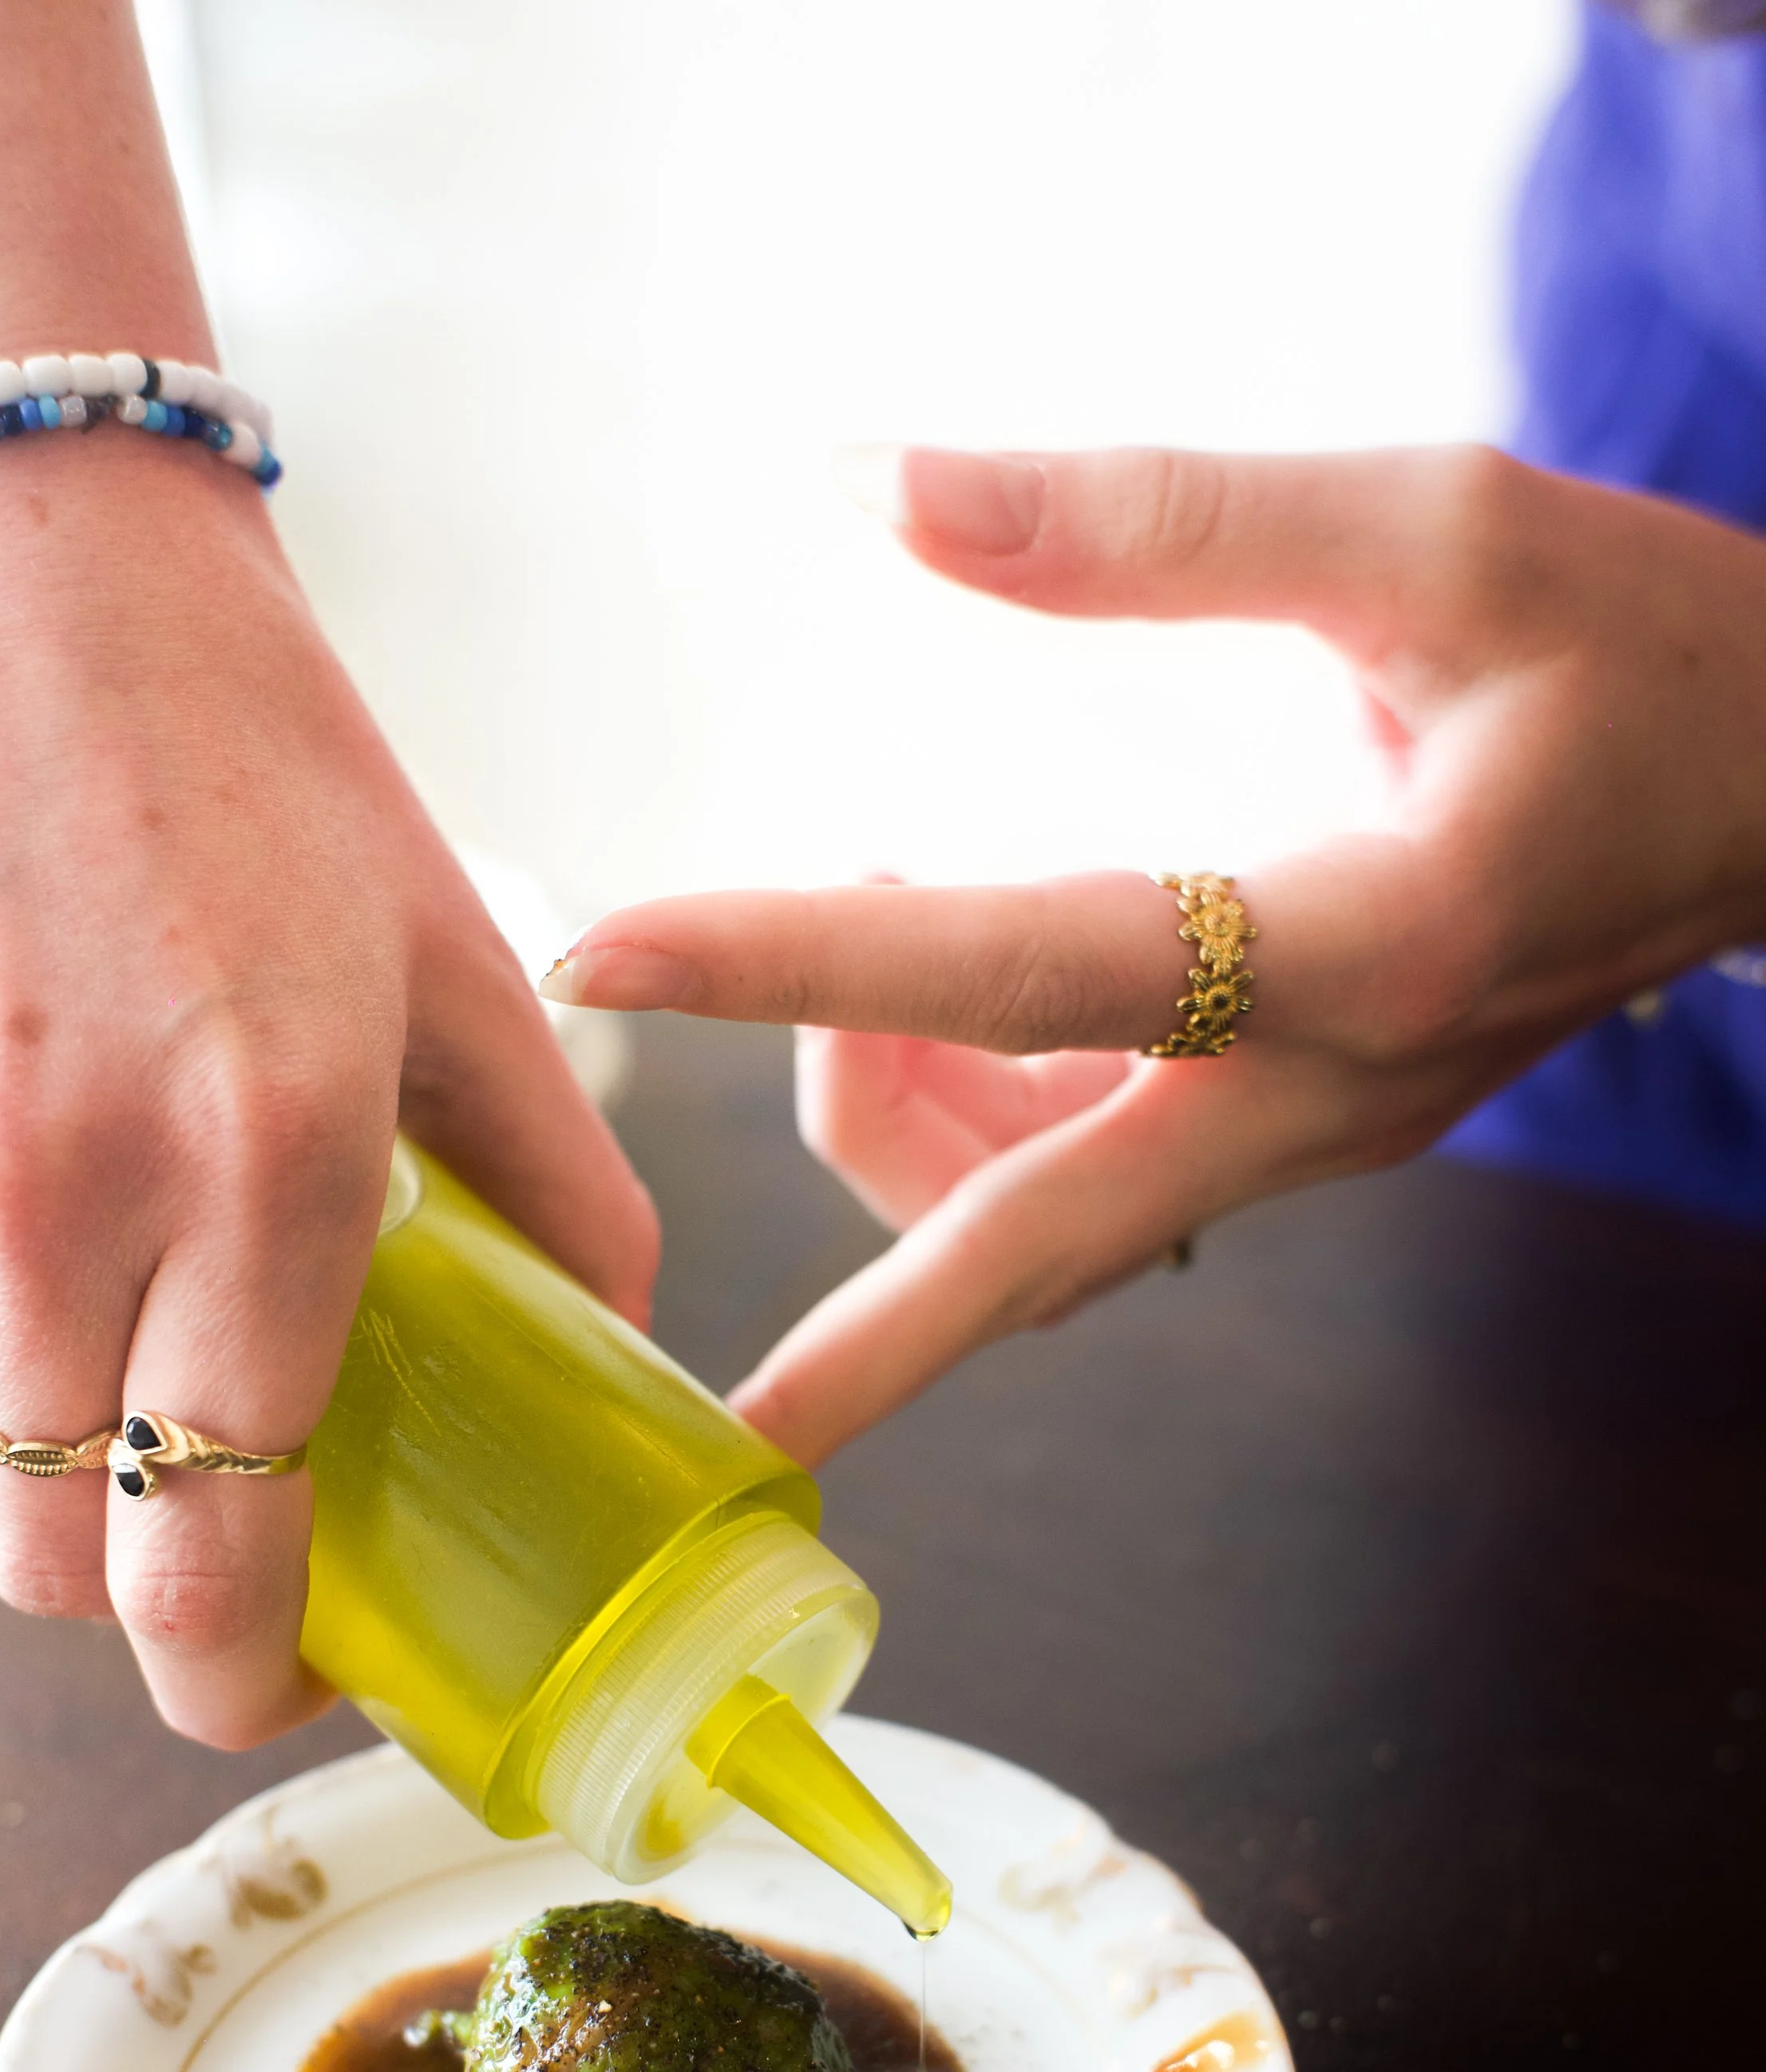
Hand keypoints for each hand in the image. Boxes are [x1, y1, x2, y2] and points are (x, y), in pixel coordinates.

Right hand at [0, 441, 656, 1745]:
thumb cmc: (254, 759)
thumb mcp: (459, 964)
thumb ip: (563, 1190)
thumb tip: (617, 1358)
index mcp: (265, 1156)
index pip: (208, 1560)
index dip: (243, 1681)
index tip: (282, 1675)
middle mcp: (51, 1189)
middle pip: (55, 1574)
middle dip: (140, 1592)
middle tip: (213, 1516)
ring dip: (35, 1495)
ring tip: (113, 1371)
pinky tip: (6, 1276)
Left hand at [548, 442, 1765, 1460]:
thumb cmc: (1651, 654)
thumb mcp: (1438, 532)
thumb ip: (1157, 519)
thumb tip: (883, 493)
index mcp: (1369, 945)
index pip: (1025, 961)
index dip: (804, 958)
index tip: (614, 956)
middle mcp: (1330, 1089)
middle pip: (1038, 1248)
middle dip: (864, 1341)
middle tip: (719, 1383)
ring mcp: (1321, 1135)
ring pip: (1051, 1226)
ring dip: (907, 1124)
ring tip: (863, 930)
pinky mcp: (1311, 1129)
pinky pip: (1099, 1181)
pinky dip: (982, 1113)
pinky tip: (952, 976)